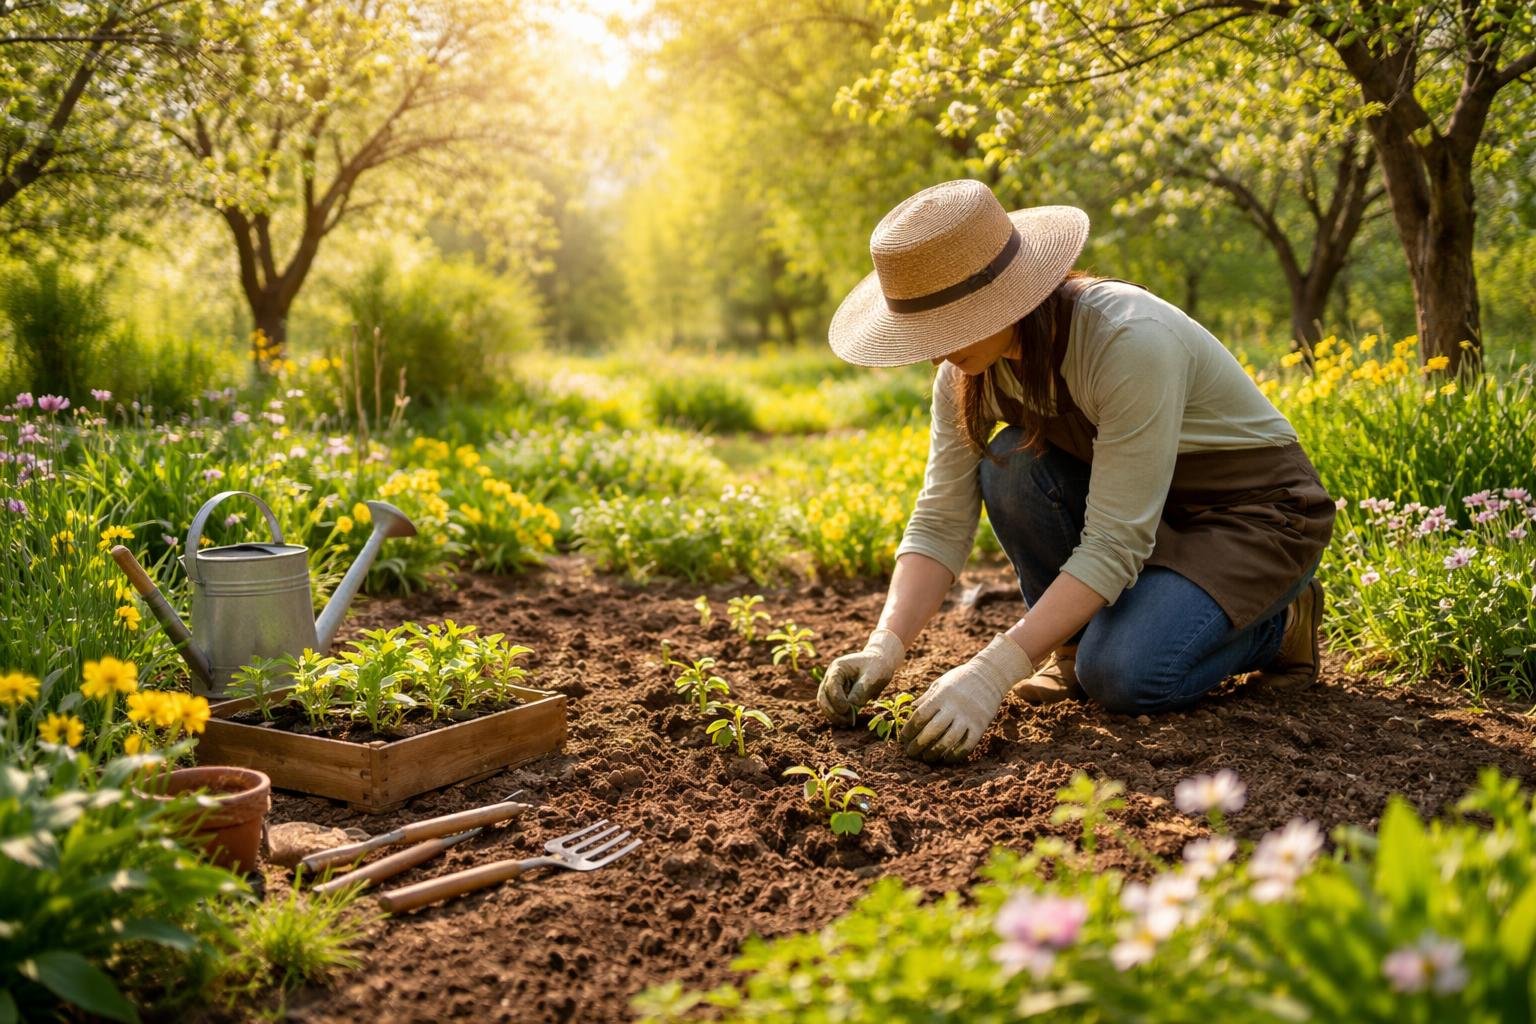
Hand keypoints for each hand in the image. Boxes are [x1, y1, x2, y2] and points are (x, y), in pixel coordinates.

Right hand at [816, 628, 904, 724]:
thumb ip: (861, 690)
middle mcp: (830, 676)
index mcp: (838, 667)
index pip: (831, 686)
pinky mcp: (835, 693)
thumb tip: (850, 706)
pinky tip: (846, 721)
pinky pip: (831, 706)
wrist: (879, 663)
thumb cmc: (877, 667)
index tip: (848, 710)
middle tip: (847, 722)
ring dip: (833, 715)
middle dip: (833, 711)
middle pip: (823, 696)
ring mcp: (831, 685)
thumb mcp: (873, 677)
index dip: (837, 700)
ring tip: (846, 723)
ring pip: (824, 703)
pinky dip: (836, 714)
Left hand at [900, 633, 1033, 761]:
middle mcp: (954, 707)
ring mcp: (968, 718)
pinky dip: (955, 755)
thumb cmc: (960, 679)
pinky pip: (967, 746)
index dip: (910, 729)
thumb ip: (926, 698)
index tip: (904, 737)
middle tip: (910, 752)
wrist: (990, 675)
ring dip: (934, 753)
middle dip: (918, 745)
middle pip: (932, 731)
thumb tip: (910, 710)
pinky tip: (946, 758)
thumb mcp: (940, 683)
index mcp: (941, 696)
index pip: (920, 716)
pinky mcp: (980, 726)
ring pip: (948, 741)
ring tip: (926, 757)